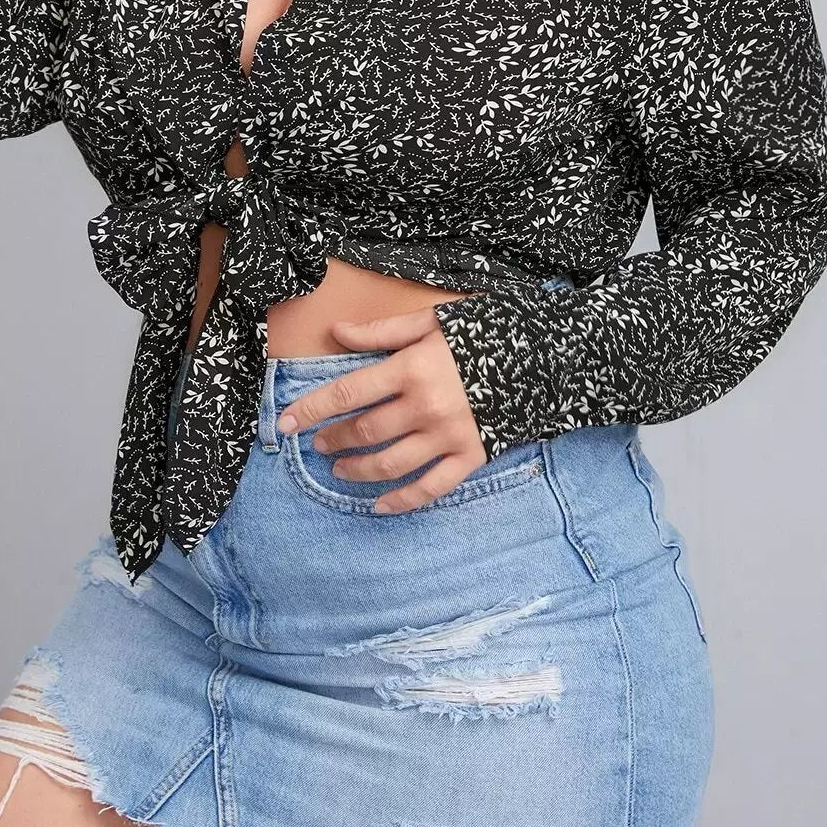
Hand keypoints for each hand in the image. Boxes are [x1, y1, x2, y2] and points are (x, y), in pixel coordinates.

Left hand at [276, 304, 487, 513]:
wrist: (543, 356)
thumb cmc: (482, 332)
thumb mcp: (430, 321)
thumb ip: (381, 331)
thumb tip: (337, 331)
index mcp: (411, 368)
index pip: (346, 393)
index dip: (310, 410)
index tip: (283, 423)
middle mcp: (425, 406)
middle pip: (365, 431)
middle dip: (334, 439)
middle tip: (319, 444)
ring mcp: (448, 436)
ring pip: (390, 464)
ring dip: (358, 470)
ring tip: (340, 470)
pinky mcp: (471, 457)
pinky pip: (430, 488)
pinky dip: (402, 501)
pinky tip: (379, 505)